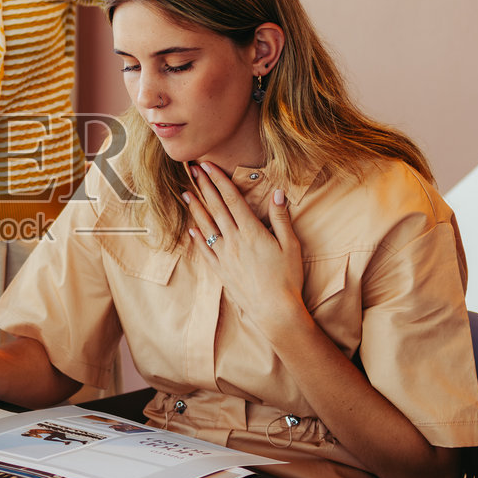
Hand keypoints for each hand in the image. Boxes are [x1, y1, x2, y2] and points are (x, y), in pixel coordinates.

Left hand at [184, 162, 307, 335]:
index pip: (232, 199)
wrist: (275, 311)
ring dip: (196, 208)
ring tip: (186, 193)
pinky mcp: (221, 271)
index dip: (219, 180)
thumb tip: (277, 193)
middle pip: (216, 208)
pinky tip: (191, 228)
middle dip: (204, 187)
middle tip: (192, 170)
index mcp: (252, 232)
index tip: (208, 166)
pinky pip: (205, 251)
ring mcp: (225, 256)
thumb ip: (281, 218)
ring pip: (207, 226)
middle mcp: (235, 241)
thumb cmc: (287, 278)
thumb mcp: (291, 245)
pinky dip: (198, 238)